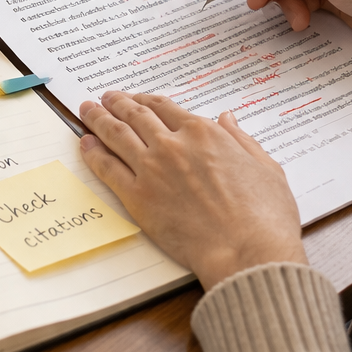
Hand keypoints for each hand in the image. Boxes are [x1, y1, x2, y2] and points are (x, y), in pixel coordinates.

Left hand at [79, 91, 305, 289]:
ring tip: (86, 110)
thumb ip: (241, 139)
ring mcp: (151, 169)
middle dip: (116, 103)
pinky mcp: (137, 197)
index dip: (145, 99)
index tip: (135, 98)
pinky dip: (92, 152)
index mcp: (203, 134)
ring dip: (97, 118)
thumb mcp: (266, 167)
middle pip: (135, 115)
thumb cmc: (265, 216)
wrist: (248, 253)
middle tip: (104, 98)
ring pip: (115, 134)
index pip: (164, 107)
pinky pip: (106, 168)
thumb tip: (227, 117)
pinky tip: (85, 143)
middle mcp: (173, 145)